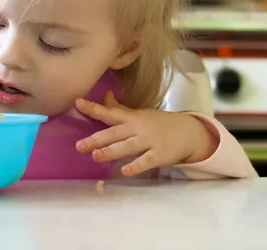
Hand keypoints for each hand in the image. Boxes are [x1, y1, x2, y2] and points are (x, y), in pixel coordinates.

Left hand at [75, 91, 218, 176]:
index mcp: (131, 118)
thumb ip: (120, 108)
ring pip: (128, 147)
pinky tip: (124, 171)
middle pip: (114, 133)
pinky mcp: (160, 154)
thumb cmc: (159, 123)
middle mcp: (138, 128)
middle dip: (96, 139)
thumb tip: (104, 95)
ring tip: (95, 156)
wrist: (189, 131)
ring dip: (111, 151)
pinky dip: (136, 166)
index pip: (109, 112)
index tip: (77, 102)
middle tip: (79, 146)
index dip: (93, 108)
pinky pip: (146, 161)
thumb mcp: (139, 113)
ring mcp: (149, 141)